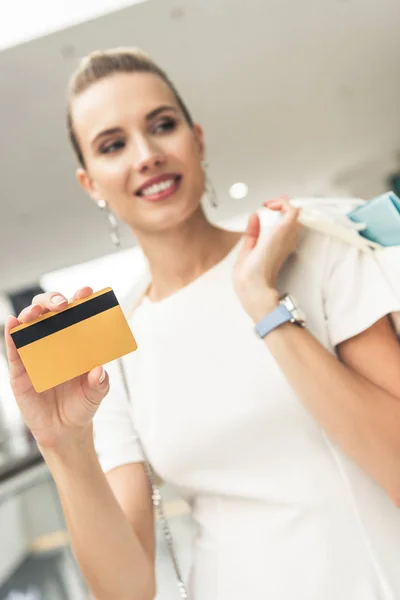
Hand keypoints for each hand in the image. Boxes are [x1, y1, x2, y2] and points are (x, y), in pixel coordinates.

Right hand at [4, 287, 109, 449]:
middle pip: (48, 311)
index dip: (80, 299)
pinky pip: (13, 350)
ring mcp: (35, 354)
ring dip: (31, 313)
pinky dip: (11, 334)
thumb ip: (100, 383)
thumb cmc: (82, 404)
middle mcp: (54, 342)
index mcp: (75, 341)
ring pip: (29, 324)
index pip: (76, 313)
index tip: (86, 293)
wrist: (65, 430)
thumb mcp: (96, 394)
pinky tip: (13, 323)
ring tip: (36, 313)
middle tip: (62, 305)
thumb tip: (99, 371)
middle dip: (53, 301)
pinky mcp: (20, 370)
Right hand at [233, 196, 299, 321]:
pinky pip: (288, 233)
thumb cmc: (251, 275)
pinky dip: (281, 225)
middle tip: (271, 205)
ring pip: (294, 224)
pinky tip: (270, 225)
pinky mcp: (284, 253)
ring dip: (283, 215)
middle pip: (295, 216)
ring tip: (271, 211)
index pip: (292, 210)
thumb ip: (252, 231)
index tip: (267, 205)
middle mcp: (287, 240)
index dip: (281, 203)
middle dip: (284, 207)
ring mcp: (288, 247)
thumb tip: (255, 217)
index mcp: (279, 235)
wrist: (256, 292)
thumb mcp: (247, 248)